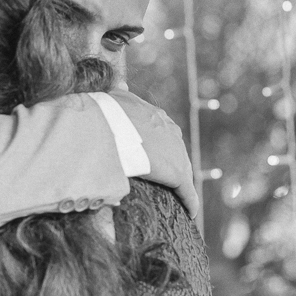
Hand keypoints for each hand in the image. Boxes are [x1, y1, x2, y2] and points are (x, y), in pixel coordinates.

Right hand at [109, 90, 198, 219]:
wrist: (108, 128)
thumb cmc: (104, 114)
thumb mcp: (111, 98)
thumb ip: (118, 93)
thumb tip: (121, 84)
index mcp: (155, 115)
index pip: (162, 132)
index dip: (157, 145)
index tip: (152, 154)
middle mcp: (170, 131)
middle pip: (175, 151)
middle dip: (171, 164)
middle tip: (165, 179)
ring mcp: (175, 151)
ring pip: (182, 171)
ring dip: (180, 184)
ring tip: (178, 198)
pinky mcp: (177, 173)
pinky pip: (186, 191)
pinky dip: (189, 201)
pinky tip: (191, 212)